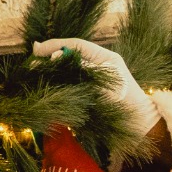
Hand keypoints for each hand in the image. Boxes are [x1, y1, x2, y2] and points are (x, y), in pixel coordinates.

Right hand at [32, 38, 159, 134]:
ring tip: (36, 73)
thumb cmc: (126, 105)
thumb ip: (82, 69)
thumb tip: (58, 56)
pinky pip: (72, 83)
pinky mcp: (90, 92)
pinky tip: (48, 85)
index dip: (55, 45)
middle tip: (32, 64)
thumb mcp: (103, 84)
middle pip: (70, 54)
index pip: (76, 45)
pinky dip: (59, 83)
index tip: (37, 50)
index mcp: (105, 57)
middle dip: (50, 57)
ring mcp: (94, 77)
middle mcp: (99, 64)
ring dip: (53, 71)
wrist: (139, 126)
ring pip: (69, 68)